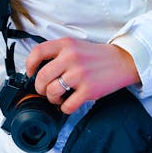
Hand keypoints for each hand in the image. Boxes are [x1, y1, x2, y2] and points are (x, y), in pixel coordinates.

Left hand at [26, 37, 140, 114]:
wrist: (122, 61)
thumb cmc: (96, 56)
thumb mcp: (75, 45)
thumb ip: (57, 52)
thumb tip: (38, 68)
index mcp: (66, 44)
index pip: (38, 52)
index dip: (29, 64)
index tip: (30, 72)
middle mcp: (71, 57)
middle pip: (42, 77)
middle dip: (39, 87)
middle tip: (44, 90)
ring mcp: (80, 74)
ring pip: (52, 91)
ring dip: (51, 98)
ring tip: (57, 97)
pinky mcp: (89, 90)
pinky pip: (68, 105)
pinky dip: (64, 108)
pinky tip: (67, 103)